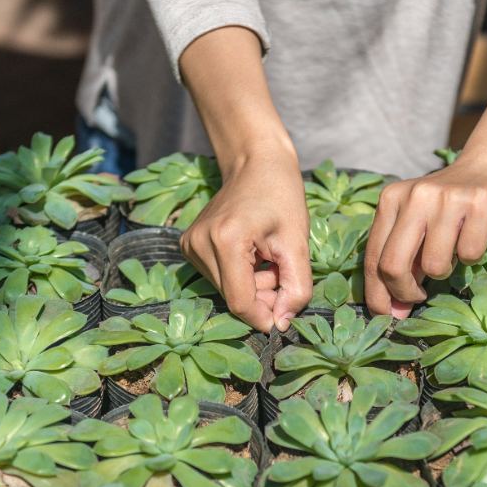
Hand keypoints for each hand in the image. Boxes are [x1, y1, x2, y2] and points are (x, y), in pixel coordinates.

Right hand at [181, 142, 311, 331]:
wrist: (256, 162)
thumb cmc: (282, 196)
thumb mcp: (298, 243)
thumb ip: (296, 287)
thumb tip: (282, 324)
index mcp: (226, 240)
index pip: (240, 302)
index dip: (264, 317)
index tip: (285, 318)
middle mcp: (199, 244)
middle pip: (232, 297)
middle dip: (262, 298)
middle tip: (283, 276)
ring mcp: (190, 245)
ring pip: (226, 290)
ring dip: (253, 287)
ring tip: (270, 261)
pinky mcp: (189, 245)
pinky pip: (218, 277)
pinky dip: (241, 276)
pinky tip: (254, 257)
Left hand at [364, 155, 486, 317]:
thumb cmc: (448, 207)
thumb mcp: (416, 225)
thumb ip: (401, 261)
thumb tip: (394, 311)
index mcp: (391, 199)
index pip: (373, 257)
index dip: (377, 294)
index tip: (386, 314)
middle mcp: (415, 195)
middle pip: (393, 265)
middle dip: (404, 292)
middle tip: (418, 296)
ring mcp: (448, 198)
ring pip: (434, 265)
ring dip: (443, 272)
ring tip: (451, 254)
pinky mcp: (480, 203)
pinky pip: (469, 255)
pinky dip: (471, 257)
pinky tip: (472, 238)